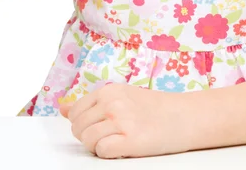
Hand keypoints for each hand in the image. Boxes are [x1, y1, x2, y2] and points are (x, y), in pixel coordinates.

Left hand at [59, 83, 191, 158]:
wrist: (184, 116)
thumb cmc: (153, 108)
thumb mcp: (121, 96)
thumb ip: (91, 103)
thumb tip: (62, 107)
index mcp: (108, 90)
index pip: (75, 112)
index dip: (84, 124)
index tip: (101, 126)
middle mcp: (112, 102)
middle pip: (78, 128)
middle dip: (89, 136)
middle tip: (111, 135)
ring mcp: (121, 120)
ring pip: (88, 140)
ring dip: (98, 146)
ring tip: (116, 141)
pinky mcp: (130, 139)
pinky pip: (102, 151)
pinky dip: (108, 153)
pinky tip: (123, 147)